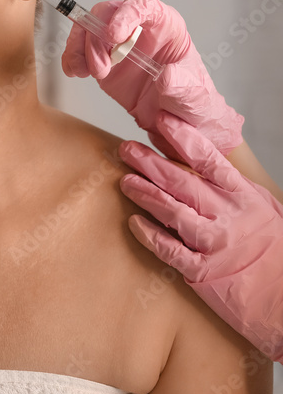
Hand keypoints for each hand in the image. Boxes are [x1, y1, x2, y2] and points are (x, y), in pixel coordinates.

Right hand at [61, 0, 244, 161]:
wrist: (177, 120)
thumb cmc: (191, 100)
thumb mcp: (194, 95)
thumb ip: (182, 85)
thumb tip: (165, 76)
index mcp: (166, 25)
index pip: (143, 4)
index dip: (126, 14)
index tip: (113, 35)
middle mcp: (138, 28)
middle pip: (107, 14)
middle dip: (96, 39)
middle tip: (100, 69)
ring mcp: (117, 44)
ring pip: (88, 29)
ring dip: (80, 49)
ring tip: (86, 73)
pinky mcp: (101, 60)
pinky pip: (79, 50)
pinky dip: (72, 58)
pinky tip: (75, 72)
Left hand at [118, 111, 282, 361]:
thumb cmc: (270, 247)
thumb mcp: (258, 205)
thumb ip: (226, 183)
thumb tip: (189, 153)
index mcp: (243, 196)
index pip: (210, 160)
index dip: (184, 139)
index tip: (162, 121)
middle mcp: (228, 217)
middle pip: (183, 183)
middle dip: (151, 163)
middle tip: (126, 149)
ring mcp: (215, 244)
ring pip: (174, 213)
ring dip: (146, 195)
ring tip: (125, 181)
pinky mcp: (203, 271)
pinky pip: (171, 250)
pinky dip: (150, 236)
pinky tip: (134, 223)